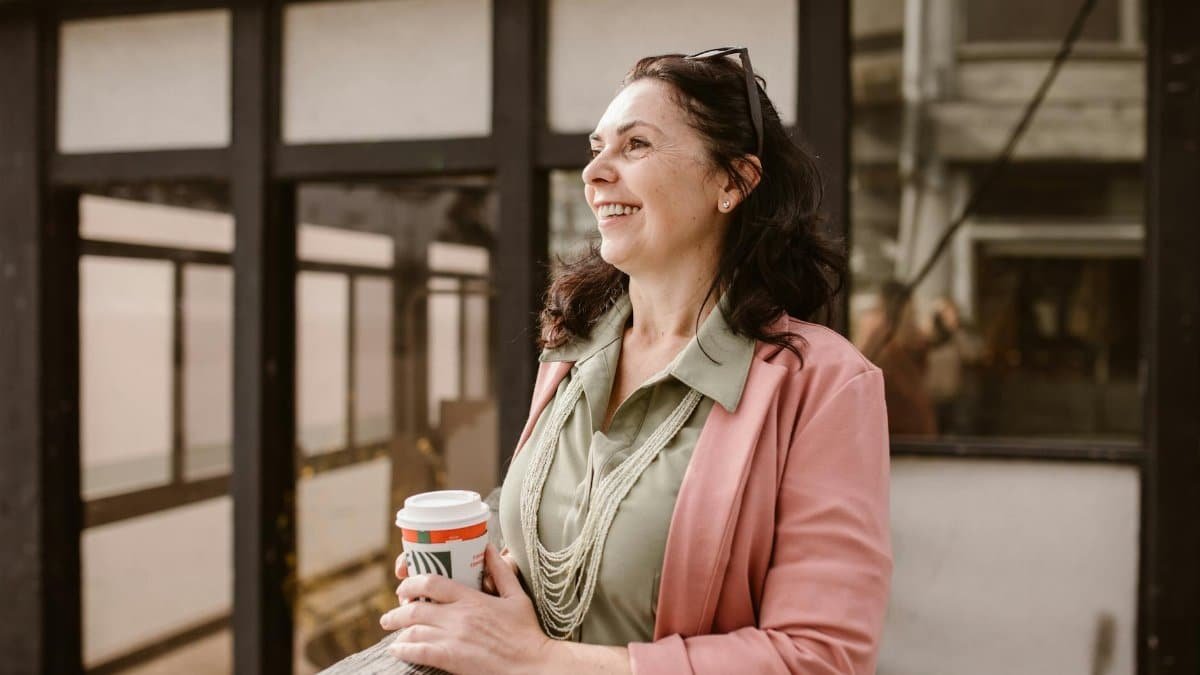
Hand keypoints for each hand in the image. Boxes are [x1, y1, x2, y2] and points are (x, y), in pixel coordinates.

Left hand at [381, 544, 552, 673]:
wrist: (532, 664)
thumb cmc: (526, 632)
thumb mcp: (516, 596)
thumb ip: (500, 571)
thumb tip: (488, 548)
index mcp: (472, 599)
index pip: (432, 583)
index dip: (411, 583)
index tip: (404, 588)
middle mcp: (458, 616)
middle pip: (415, 609)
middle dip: (396, 611)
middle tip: (389, 616)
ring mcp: (453, 638)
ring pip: (413, 630)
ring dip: (399, 631)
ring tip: (393, 634)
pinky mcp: (452, 659)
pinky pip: (419, 652)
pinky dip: (404, 650)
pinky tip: (398, 650)